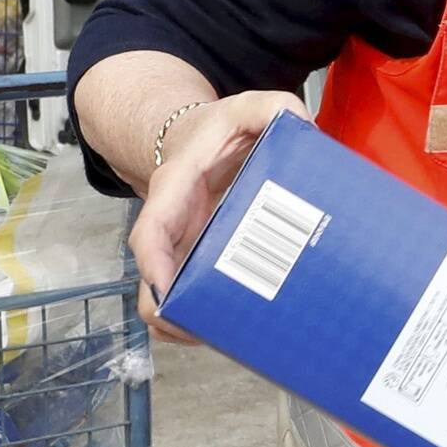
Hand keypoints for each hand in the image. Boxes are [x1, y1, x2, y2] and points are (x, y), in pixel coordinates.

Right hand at [127, 89, 311, 310]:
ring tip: (225, 338)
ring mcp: (181, 249)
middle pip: (152, 280)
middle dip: (170, 313)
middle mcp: (170, 225)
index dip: (154, 263)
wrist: (200, 139)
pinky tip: (232, 329)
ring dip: (185, 325)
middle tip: (205, 330)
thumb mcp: (248, 109)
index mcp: (175, 188)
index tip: (166, 290)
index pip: (150, 230)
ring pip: (164, 300)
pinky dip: (199, 319)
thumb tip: (296, 124)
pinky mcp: (194, 262)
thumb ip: (272, 108)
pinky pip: (186, 299)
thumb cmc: (221, 130)